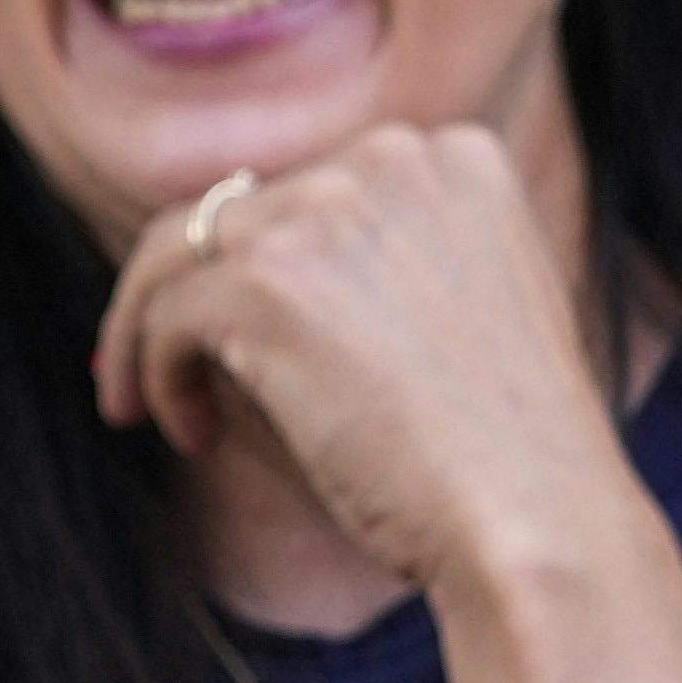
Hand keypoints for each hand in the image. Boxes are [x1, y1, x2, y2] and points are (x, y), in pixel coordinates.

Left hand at [80, 123, 637, 599]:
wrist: (537, 523)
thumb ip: (371, 270)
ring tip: (144, 404)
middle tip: (168, 372)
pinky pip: (165, 316)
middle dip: (192, 293)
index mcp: (456, 160)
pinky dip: (157, 376)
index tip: (243, 332)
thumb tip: (220, 278)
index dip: (261, 262)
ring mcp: (330, 210)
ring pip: (176, 251)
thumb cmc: (504, 458)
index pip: (311, 188)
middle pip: (235, 211)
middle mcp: (394, 159)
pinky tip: (192, 436)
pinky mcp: (271, 278)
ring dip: (148, 331)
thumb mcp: (456, 320)